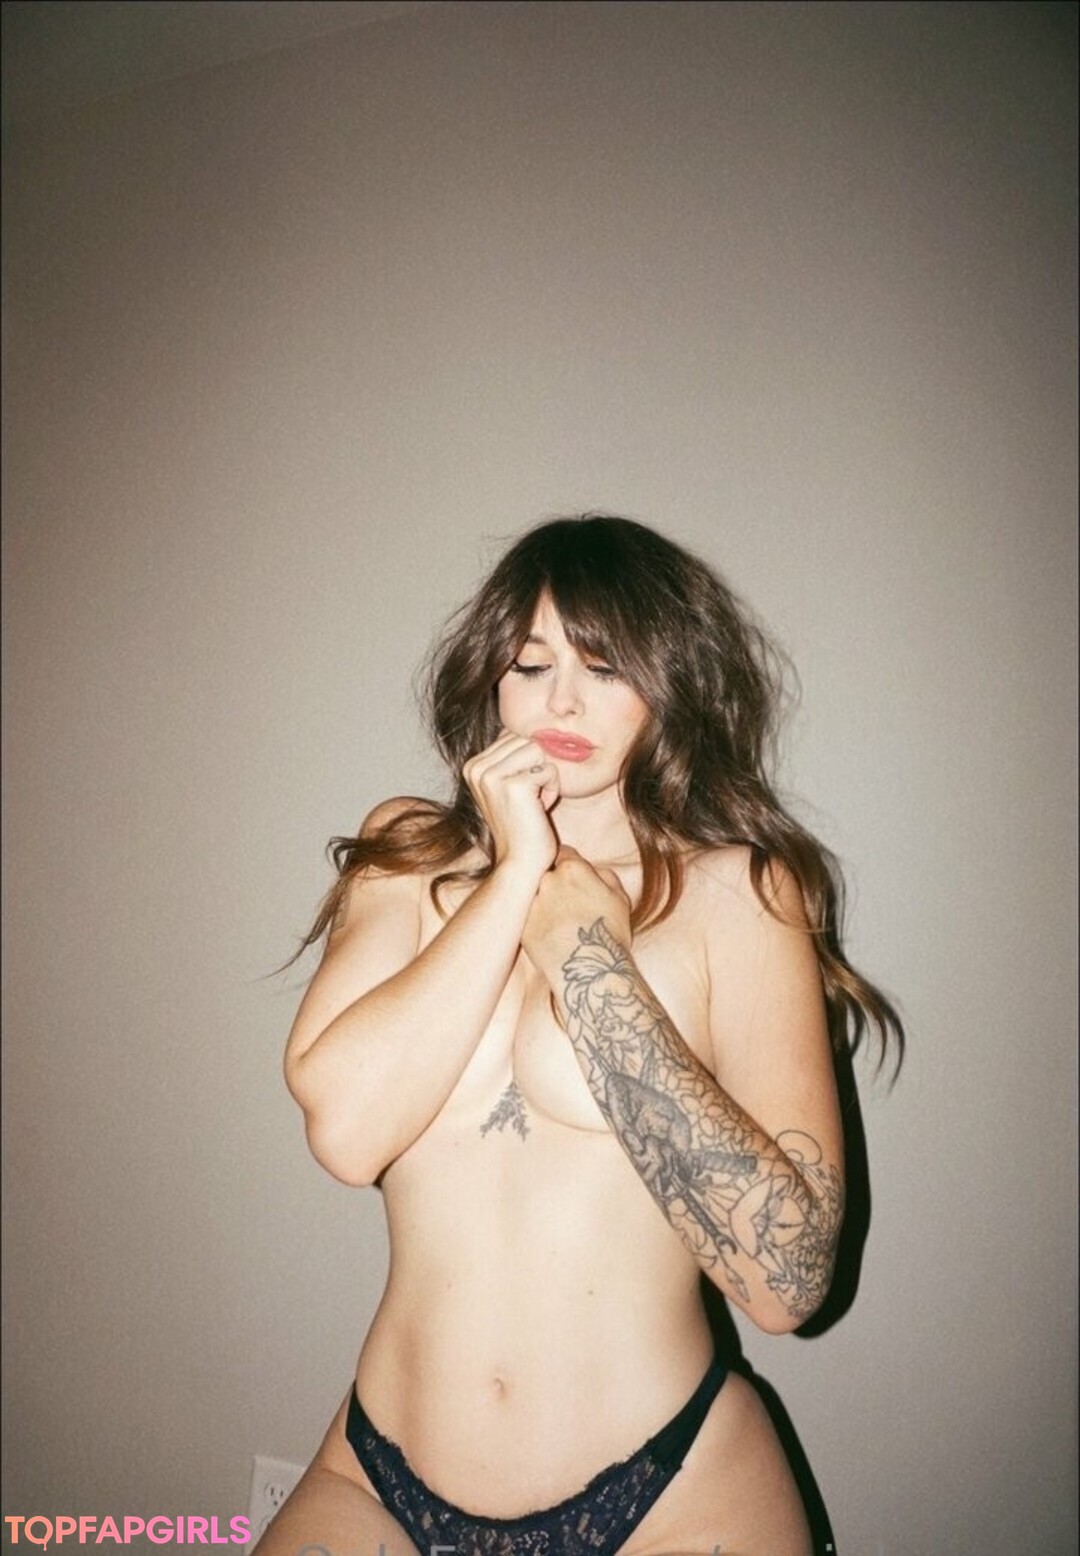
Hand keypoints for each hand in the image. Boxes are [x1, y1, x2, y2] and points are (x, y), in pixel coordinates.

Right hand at [462, 730, 559, 879]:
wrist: (519, 861)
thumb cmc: (520, 824)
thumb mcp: (506, 785)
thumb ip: (510, 757)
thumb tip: (531, 730)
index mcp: (472, 765)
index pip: (512, 735)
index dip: (526, 761)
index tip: (520, 790)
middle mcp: (477, 768)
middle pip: (526, 739)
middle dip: (537, 766)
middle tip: (529, 797)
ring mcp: (492, 776)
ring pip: (538, 750)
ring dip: (545, 777)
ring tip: (533, 801)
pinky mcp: (515, 786)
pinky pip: (550, 770)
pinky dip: (552, 789)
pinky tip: (539, 808)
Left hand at [522, 846, 631, 974]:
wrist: (592, 971)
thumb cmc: (611, 933)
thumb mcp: (620, 897)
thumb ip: (604, 875)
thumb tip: (592, 870)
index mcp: (572, 869)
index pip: (563, 853)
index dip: (570, 865)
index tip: (574, 879)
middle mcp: (547, 880)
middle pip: (546, 873)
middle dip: (555, 883)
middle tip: (568, 904)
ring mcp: (531, 903)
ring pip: (535, 896)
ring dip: (544, 903)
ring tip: (560, 924)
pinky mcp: (522, 926)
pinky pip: (528, 918)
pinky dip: (537, 923)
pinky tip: (552, 937)